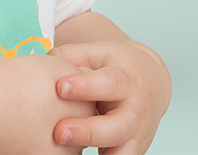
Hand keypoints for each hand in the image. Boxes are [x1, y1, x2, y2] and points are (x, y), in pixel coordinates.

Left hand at [49, 40, 169, 154]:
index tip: (60, 88)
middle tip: (59, 132)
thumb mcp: (98, 53)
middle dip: (89, 132)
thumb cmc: (116, 65)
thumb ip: (72, 55)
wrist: (152, 79)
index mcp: (126, 80)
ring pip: (124, 153)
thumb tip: (45, 62)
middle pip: (119, 126)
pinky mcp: (134, 151)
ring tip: (70, 154)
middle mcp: (135, 110)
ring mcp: (137, 134)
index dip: (86, 86)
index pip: (109, 83)